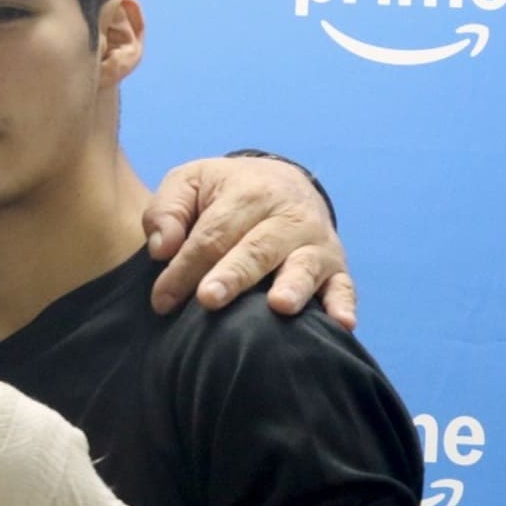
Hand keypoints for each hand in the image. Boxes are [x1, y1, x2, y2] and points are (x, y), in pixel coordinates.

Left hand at [142, 156, 355, 329]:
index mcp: (249, 192)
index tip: (161, 300)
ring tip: (279, 306)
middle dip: (233, 275)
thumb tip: (161, 249)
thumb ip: (166, 211)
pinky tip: (341, 324)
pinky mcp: (336, 266)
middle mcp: (288, 215)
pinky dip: (343, 305)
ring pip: (303, 266)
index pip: (212, 236)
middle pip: (257, 250)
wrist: (281, 181)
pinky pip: (344, 286)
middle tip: (209, 300)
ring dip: (293, 287)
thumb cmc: (223, 193)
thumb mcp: (189, 184)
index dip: (185, 269)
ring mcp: (316, 242)